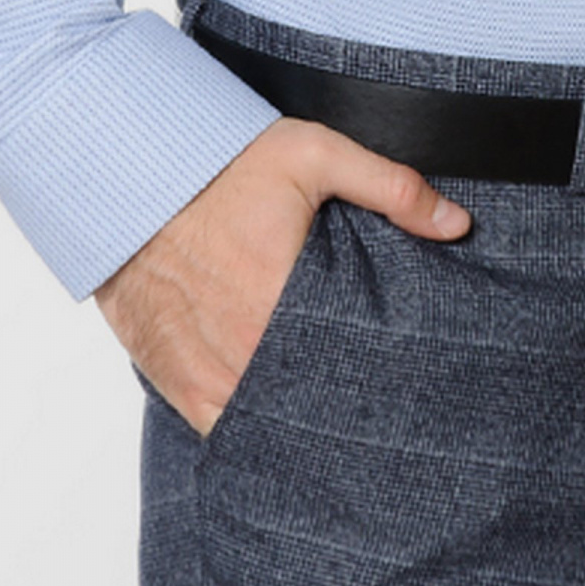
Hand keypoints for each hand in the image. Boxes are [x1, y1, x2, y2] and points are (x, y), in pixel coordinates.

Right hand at [92, 115, 472, 436]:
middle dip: (345, 412)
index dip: (380, 385)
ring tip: (336, 425)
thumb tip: (457, 223)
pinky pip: (222, 431)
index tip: (406, 387)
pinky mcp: (178, 384)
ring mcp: (208, 376)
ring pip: (268, 428)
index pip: (349, 371)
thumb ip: (390, 187)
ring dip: (298, 425)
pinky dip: (251, 432)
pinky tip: (281, 428)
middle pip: (310, 406)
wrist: (127, 177)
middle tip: (381, 415)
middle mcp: (244, 352)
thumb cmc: (220, 163)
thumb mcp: (313, 153)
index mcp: (281, 302)